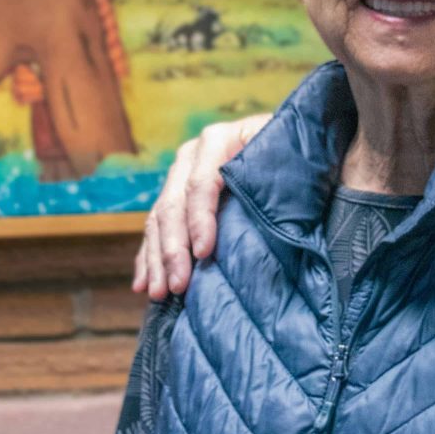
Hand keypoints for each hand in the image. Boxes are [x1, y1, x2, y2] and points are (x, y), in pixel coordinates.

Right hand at [132, 113, 269, 300]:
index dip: (200, 219)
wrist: (282, 141)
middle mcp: (190, 156)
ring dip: (157, 259)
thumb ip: (278, 177)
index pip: (200, 183)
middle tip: (178, 285)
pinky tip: (143, 284)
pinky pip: (154, 230)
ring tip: (159, 292)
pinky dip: (148, 258)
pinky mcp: (175, 198)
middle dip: (173, 248)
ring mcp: (178, 177)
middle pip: (173, 205)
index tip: (203, 253)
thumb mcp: (287, 155)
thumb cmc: (290, 152)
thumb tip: (281, 213)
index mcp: (217, 141)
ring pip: (158, 220)